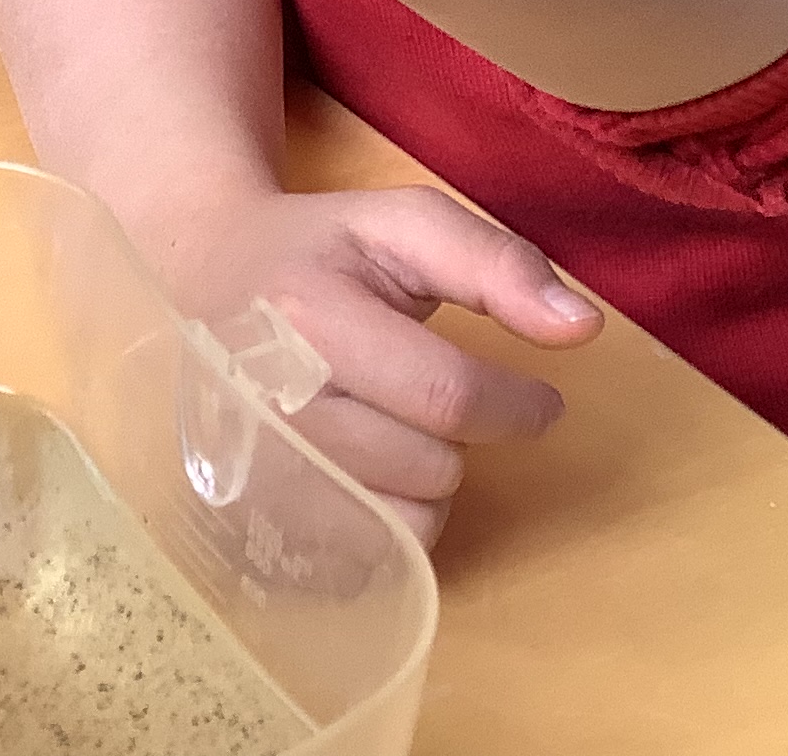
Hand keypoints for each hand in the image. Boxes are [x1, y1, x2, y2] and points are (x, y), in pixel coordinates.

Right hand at [147, 179, 602, 547]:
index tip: (541, 399)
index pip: (448, 395)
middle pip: (430, 466)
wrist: (203, 273)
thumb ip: (497, 264)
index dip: (518, 406)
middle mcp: (269, 404)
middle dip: (461, 436)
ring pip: (405, 526)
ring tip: (394, 425)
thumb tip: (584, 328)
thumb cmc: (320, 250)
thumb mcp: (406, 224)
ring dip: (427, 481)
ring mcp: (252, 473)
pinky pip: (367, 562)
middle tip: (433, 393)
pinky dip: (388, 521)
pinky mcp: (250, 522)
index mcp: (308, 318)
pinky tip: (366, 465)